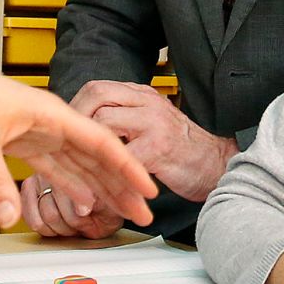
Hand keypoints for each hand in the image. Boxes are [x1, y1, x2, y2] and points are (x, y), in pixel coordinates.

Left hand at [0, 54, 154, 231]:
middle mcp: (52, 124)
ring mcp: (39, 134)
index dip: (127, 166)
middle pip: (96, 157)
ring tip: (124, 211)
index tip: (147, 188)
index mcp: (52, 114)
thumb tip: (8, 218)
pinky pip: (56, 168)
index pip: (100, 142)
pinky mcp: (23, 145)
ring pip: (80, 165)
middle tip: (143, 212)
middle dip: (121, 185)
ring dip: (101, 188)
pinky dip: (72, 186)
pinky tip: (86, 202)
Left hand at [80, 82, 235, 202]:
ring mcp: (153, 122)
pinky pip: (122, 159)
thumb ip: (126, 120)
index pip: (98, 88)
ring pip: (105, 124)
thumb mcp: (153, 124)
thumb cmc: (184, 150)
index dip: (76, 108)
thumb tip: (87, 131)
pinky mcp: (158, 148)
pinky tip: (98, 195)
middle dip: (75, 121)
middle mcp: (147, 102)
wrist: (218, 165)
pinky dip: (106, 178)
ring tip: (78, 174)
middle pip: (97, 96)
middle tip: (65, 148)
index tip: (65, 132)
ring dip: (87, 151)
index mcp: (143, 95)